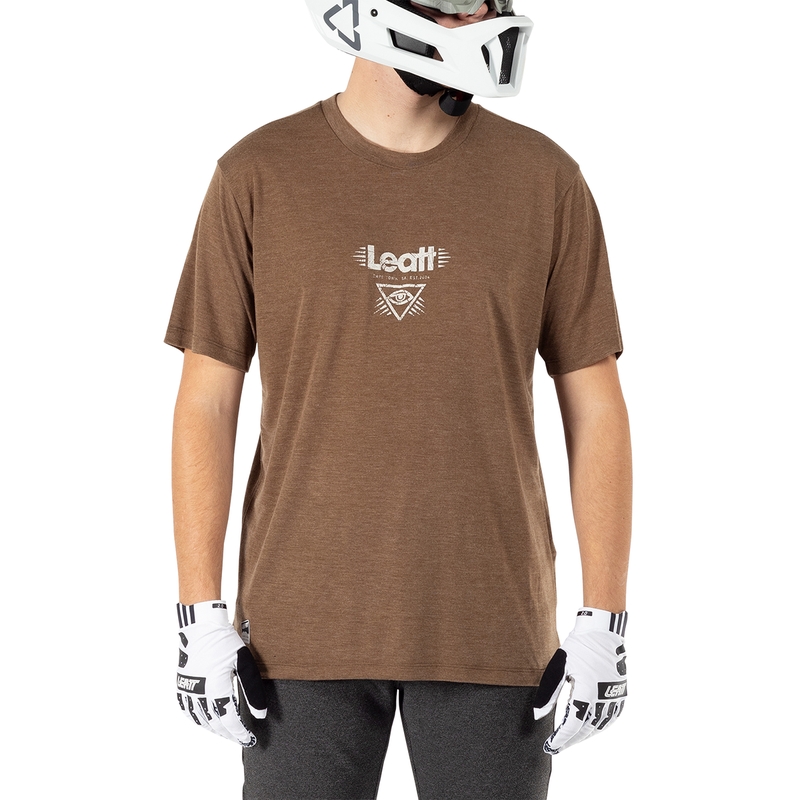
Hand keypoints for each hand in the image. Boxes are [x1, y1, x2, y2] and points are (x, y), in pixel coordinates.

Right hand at [176, 600, 267, 746]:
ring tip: (226, 731)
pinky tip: (205, 720)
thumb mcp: (244, 663)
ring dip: (214, 729)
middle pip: (215, 724)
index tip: (249, 740)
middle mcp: (198, 694)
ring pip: (200, 720)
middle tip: (240, 738)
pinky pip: (187, 711)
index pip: (229, 721)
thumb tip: (260, 714)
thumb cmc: (224, 642)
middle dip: (229, 733)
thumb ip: (252, 691)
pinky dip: (197, 719)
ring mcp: (187, 690)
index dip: (240, 733)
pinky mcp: (181, 685)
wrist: (200, 626)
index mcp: (215, 689)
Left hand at [533, 608, 627, 753]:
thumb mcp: (559, 668)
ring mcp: (615, 697)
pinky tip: (590, 727)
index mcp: (587, 693)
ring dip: (584, 734)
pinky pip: (611, 718)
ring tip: (570, 737)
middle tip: (556, 745)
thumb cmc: (578, 647)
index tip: (550, 746)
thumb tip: (538, 715)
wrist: (602, 632)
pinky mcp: (621, 694)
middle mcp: (604, 698)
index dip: (561, 739)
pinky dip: (599, 726)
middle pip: (586, 729)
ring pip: (599, 726)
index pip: (572, 725)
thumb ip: (548, 694)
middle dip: (570, 740)